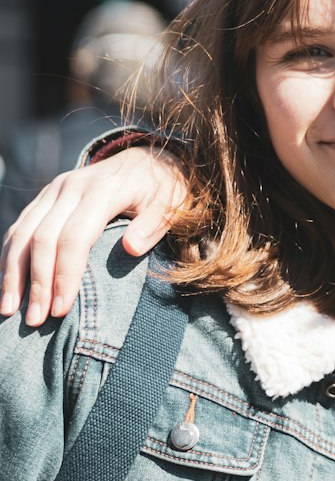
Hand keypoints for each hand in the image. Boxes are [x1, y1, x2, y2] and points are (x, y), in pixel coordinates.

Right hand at [0, 147, 188, 324]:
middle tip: (34, 321)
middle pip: (43, 237)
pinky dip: (9, 256)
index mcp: (104, 190)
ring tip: (8, 310)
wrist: (149, 159)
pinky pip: (20, 226)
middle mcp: (72, 186)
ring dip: (12, 273)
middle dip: (36, 282)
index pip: (75, 237)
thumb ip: (153, 225)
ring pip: (23, 231)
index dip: (65, 275)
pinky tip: (7, 284)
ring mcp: (55, 189)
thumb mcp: (172, 204)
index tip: (61, 310)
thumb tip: (131, 249)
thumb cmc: (163, 189)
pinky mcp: (46, 195)